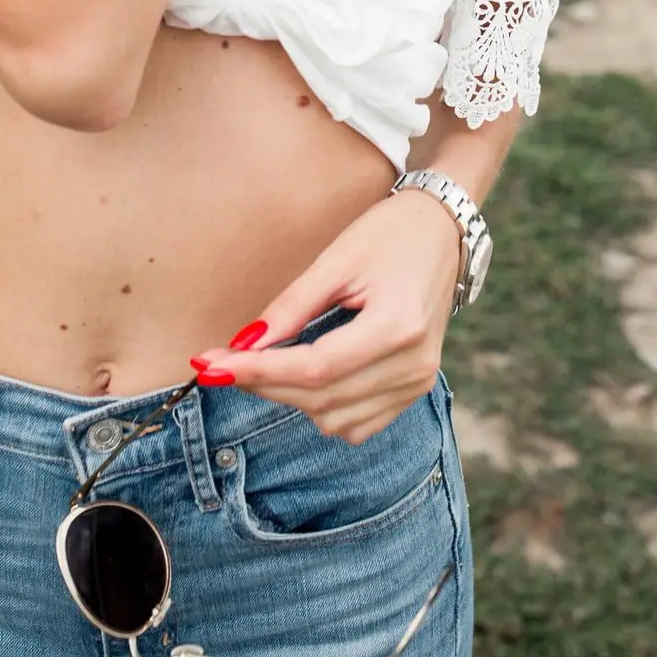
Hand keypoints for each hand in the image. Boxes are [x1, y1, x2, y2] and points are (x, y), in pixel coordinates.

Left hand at [188, 190, 463, 443]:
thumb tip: (244, 345)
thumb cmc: (391, 233)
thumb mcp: (338, 257)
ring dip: (290, 398)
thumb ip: (292, 305)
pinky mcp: (416, 389)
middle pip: (321, 398)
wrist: (444, 230)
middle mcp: (413, 365)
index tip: (212, 366)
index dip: (259, 371)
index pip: (314, 368)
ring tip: (263, 364)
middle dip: (263, 383)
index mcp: (396, 326)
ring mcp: (418, 382)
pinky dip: (323, 409)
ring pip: (335, 420)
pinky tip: (306, 379)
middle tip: (220, 363)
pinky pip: (358, 425)